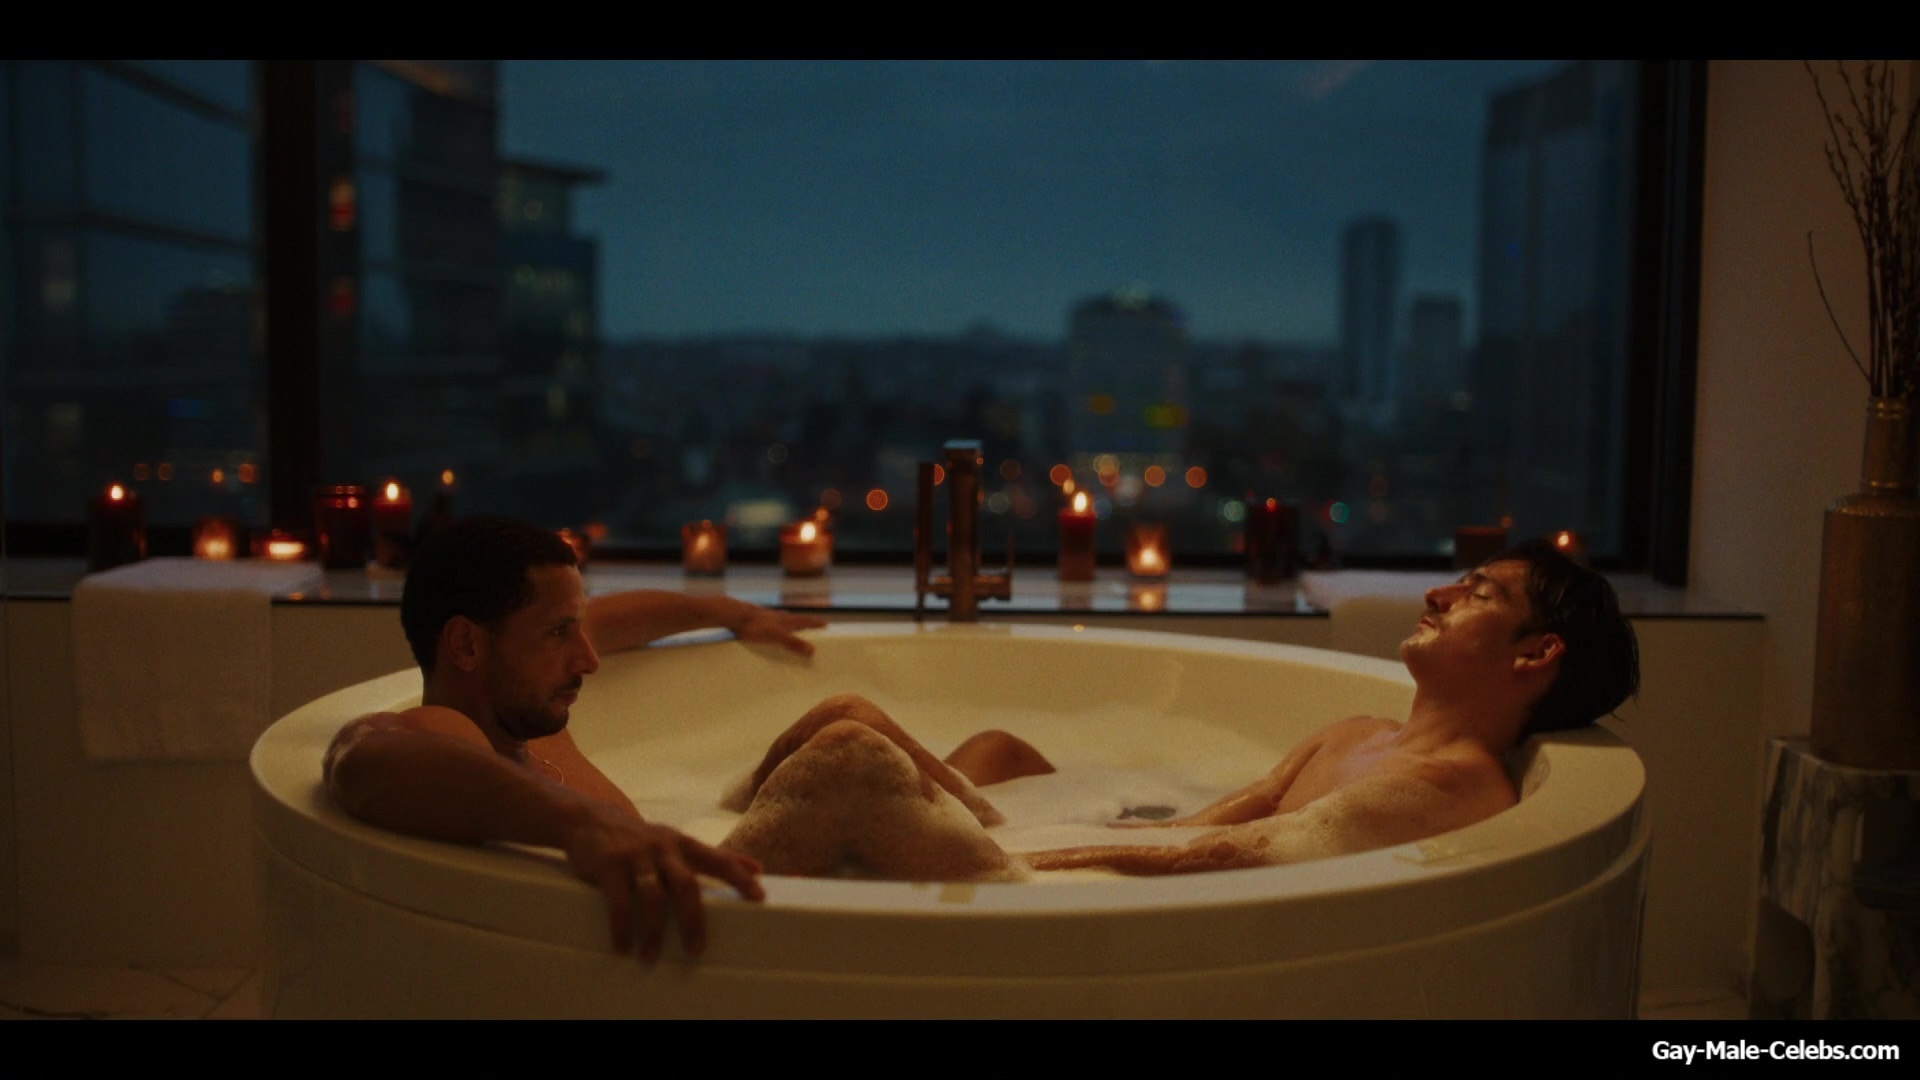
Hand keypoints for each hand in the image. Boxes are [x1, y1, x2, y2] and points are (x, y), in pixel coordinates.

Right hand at [558, 802, 764, 960]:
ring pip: (654, 897)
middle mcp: (664, 848)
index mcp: (684, 845)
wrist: (589, 819)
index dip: (739, 876)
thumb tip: (757, 868)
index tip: (759, 897)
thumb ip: (715, 856)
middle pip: (686, 885)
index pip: (718, 859)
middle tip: (696, 950)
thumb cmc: (642, 839)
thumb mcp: (678, 841)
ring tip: (650, 956)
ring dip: (653, 931)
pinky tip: (623, 946)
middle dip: (693, 919)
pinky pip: (620, 901)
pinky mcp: (610, 865)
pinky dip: (623, 927)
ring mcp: (636, 856)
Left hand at [734, 607, 826, 656]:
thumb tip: (812, 650)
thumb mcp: (776, 636)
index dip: (816, 623)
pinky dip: (775, 630)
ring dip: (790, 627)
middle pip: (796, 620)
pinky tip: (770, 634)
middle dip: (805, 624)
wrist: (733, 616)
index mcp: (786, 620)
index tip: (826, 624)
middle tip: (812, 628)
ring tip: (793, 632)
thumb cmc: (755, 625)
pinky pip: (770, 627)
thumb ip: (793, 643)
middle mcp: (779, 617)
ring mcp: (767, 619)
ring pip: (783, 622)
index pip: (806, 620)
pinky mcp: (757, 623)